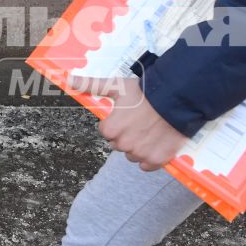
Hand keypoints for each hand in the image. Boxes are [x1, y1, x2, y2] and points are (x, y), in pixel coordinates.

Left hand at [67, 75, 187, 171]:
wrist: (176, 97)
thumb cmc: (145, 91)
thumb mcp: (116, 86)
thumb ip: (91, 85)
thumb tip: (69, 80)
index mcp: (111, 130)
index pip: (107, 132)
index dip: (118, 123)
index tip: (129, 114)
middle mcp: (123, 145)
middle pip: (120, 145)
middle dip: (128, 135)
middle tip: (141, 121)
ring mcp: (140, 154)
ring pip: (134, 155)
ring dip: (139, 147)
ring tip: (151, 130)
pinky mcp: (157, 160)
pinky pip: (148, 165)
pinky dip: (152, 158)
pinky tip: (157, 143)